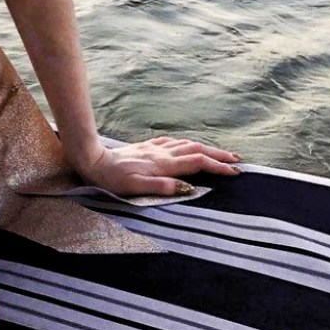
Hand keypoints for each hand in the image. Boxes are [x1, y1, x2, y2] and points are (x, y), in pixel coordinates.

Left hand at [75, 136, 241, 197]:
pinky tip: (187, 145)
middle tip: (238, 160)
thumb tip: (188, 188)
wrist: (92, 160)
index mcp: (162, 164)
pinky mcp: (146, 147)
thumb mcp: (135, 188)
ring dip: (206, 147)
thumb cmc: (112, 179)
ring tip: (220, 153)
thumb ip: (161, 186)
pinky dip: (186, 143)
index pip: (197, 162)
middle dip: (218, 154)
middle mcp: (161, 153)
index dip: (218, 166)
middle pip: (196, 149)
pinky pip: (172, 142)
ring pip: (186, 143)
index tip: (236, 172)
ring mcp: (153, 148)